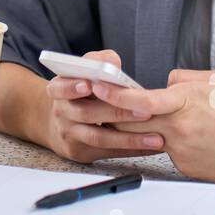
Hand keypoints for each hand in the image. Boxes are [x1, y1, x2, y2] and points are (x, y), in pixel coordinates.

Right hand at [40, 50, 165, 163]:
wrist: (62, 122)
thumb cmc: (81, 92)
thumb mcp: (83, 72)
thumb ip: (98, 62)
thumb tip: (113, 64)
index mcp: (59, 90)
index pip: (59, 87)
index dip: (72, 87)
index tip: (89, 85)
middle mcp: (61, 113)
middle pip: (86, 113)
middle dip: (117, 112)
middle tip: (144, 112)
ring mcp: (70, 135)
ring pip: (98, 138)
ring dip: (129, 138)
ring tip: (155, 138)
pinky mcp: (81, 152)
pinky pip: (108, 152)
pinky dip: (131, 150)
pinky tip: (150, 147)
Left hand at [97, 69, 214, 183]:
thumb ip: (183, 80)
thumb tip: (162, 83)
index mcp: (186, 101)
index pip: (140, 98)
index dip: (114, 94)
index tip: (97, 86)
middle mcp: (179, 126)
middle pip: (132, 122)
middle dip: (114, 115)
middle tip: (98, 106)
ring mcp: (181, 150)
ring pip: (146, 139)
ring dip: (139, 131)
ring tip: (145, 123)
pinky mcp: (185, 167)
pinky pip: (166, 154)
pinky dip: (167, 146)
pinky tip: (188, 143)